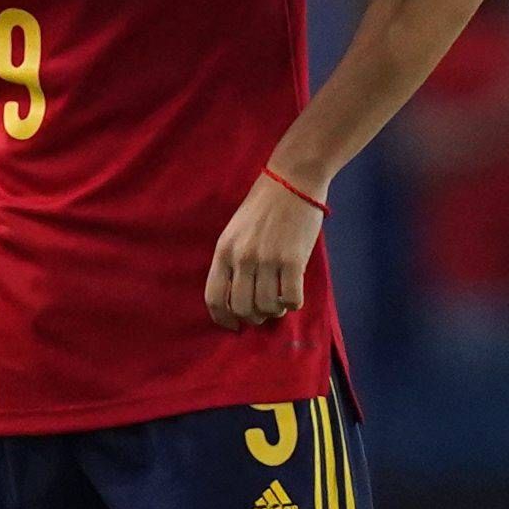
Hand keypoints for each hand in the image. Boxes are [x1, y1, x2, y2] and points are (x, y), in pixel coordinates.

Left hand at [206, 166, 319, 330]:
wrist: (291, 181)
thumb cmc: (263, 207)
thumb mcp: (235, 232)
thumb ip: (232, 261)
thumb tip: (237, 298)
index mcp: (223, 251)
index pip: (214, 298)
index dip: (223, 319)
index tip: (233, 326)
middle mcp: (242, 257)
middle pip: (241, 308)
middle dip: (253, 317)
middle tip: (264, 311)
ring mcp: (267, 259)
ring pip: (266, 307)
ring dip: (275, 311)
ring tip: (280, 300)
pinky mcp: (292, 260)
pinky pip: (291, 299)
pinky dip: (293, 303)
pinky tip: (293, 293)